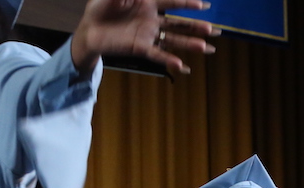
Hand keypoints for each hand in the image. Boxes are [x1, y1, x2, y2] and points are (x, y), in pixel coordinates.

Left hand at [71, 0, 217, 73]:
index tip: (205, 6)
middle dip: (197, 26)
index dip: (188, 3)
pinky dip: (169, 60)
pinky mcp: (140, 48)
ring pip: (173, 39)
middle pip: (179, 23)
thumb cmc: (100, 8)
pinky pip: (157, 54)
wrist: (88, 30)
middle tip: (214, 31)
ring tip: (207, 49)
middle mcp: (152, 19)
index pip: (172, 2)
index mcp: (147, 2)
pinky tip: (182, 66)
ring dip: (190, 44)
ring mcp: (148, 34)